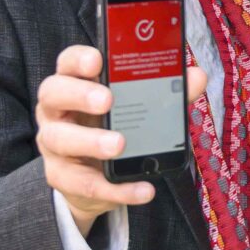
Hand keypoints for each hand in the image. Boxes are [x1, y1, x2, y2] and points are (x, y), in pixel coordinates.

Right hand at [36, 45, 208, 234]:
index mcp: (74, 84)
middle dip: (79, 94)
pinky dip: (117, 189)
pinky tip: (143, 190)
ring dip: (90, 142)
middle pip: (53, 94)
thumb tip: (197, 77)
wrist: (93, 179)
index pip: (67, 63)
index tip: (98, 59)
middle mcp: (56, 111)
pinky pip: (85, 184)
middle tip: (106, 100)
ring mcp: (54, 145)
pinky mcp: (61, 178)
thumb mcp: (136, 108)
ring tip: (119, 144)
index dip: (78, 59)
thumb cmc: (113, 128)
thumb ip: (165, 91)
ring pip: (60, 139)